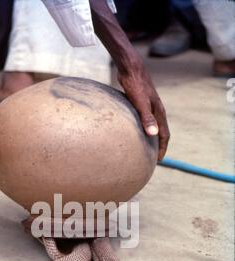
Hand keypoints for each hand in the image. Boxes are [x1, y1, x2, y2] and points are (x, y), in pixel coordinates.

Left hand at [89, 1, 169, 159]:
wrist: (130, 66)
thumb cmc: (134, 84)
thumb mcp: (139, 103)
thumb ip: (146, 118)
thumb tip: (154, 135)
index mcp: (159, 111)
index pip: (164, 134)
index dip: (162, 148)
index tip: (158, 160)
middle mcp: (156, 109)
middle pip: (161, 131)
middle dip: (159, 145)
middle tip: (154, 158)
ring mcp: (149, 105)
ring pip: (153, 125)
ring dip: (152, 137)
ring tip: (146, 147)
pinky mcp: (140, 101)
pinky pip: (144, 119)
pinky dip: (143, 128)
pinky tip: (134, 131)